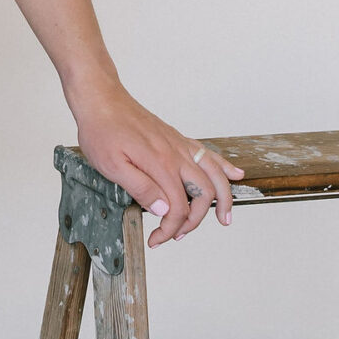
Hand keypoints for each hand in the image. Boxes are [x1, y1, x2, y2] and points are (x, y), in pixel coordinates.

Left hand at [70, 79, 245, 248]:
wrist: (102, 100)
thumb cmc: (102, 130)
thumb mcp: (112, 165)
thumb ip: (140, 188)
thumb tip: (164, 210)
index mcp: (161, 165)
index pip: (178, 207)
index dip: (171, 228)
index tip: (157, 239)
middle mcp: (176, 155)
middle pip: (203, 194)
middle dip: (196, 220)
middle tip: (179, 235)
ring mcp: (180, 146)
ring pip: (214, 174)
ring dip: (224, 197)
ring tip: (225, 217)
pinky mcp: (177, 139)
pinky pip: (208, 154)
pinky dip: (224, 167)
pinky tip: (235, 174)